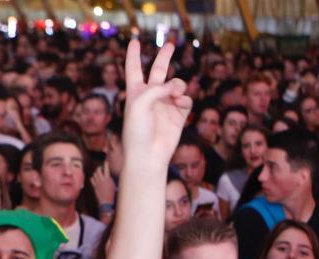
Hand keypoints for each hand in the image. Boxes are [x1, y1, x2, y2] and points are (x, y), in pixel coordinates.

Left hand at [91, 163, 115, 204]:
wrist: (106, 201)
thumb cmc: (112, 194)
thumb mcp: (113, 185)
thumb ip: (110, 179)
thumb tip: (109, 175)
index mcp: (107, 179)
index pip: (106, 169)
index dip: (106, 164)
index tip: (106, 162)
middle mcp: (101, 180)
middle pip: (98, 170)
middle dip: (99, 168)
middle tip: (101, 168)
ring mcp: (97, 183)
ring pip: (94, 174)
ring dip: (96, 172)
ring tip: (98, 173)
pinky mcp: (94, 186)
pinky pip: (92, 179)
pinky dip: (93, 177)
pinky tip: (94, 178)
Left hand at [119, 40, 191, 169]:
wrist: (148, 156)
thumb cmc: (137, 131)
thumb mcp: (140, 103)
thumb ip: (157, 89)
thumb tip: (176, 89)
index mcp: (136, 92)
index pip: (133, 69)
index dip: (133, 55)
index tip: (134, 42)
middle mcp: (151, 97)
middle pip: (158, 71)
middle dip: (164, 57)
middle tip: (170, 44)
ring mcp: (165, 105)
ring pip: (176, 84)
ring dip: (177, 85)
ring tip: (175, 94)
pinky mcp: (178, 116)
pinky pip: (186, 100)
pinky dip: (184, 99)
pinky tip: (180, 103)